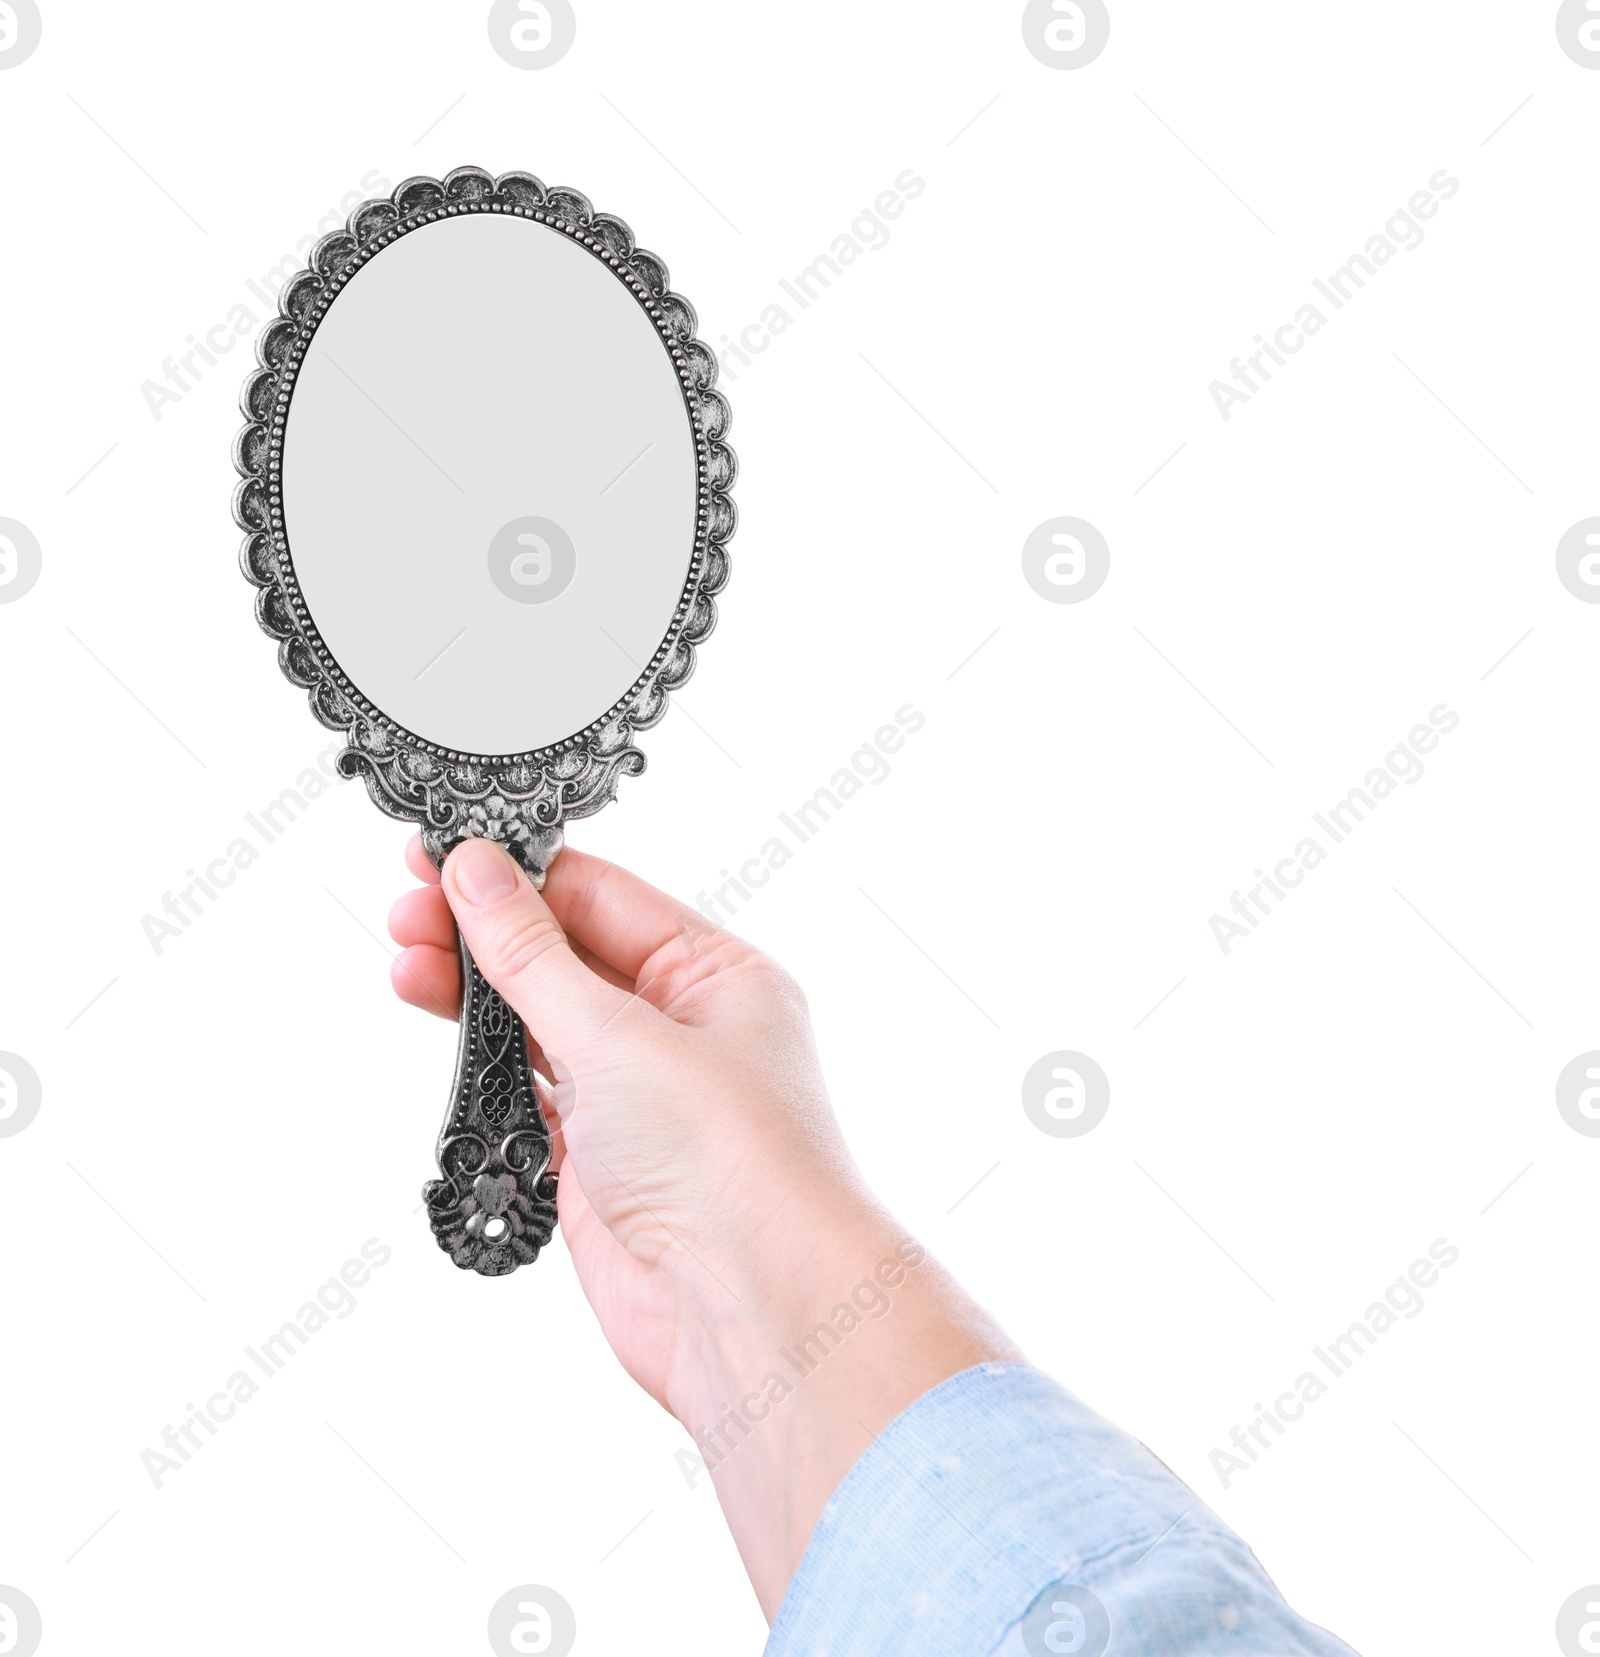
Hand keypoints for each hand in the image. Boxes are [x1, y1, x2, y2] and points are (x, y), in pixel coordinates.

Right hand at [389, 833, 1018, 1616]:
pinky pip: (530, 1096)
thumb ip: (534, 957)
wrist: (754, 1311)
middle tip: (406, 912)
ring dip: (475, 997)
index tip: (442, 853)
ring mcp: (640, 1100)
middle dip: (486, 933)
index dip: (520, 874)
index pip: (605, 898)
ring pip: (542, 1026)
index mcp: (718, 976)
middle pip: (567, 958)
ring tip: (406, 966)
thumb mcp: (618, 1034)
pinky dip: (483, 1069)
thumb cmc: (732, 1162)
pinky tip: (443, 1040)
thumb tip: (478, 874)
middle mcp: (684, 1032)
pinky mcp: (600, 1164)